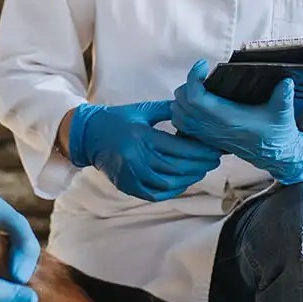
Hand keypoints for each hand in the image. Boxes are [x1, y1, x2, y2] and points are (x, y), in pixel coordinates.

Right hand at [68, 99, 224, 201]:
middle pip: (177, 166)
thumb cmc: (117, 120)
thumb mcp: (142, 110)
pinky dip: (173, 189)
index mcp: (142, 136)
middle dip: (200, 164)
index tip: (214, 148)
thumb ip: (168, 110)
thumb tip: (193, 108)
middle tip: (214, 160)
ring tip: (202, 170)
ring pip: (169, 182)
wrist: (88, 136)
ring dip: (189, 178)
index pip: (179, 147)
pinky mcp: (128, 185)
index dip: (200, 150)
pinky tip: (183, 181)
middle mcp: (136, 157)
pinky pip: (156, 193)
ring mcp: (132, 174)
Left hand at [172, 59, 302, 184]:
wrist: (275, 155)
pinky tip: (195, 103)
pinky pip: (182, 125)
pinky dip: (182, 112)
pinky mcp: (207, 138)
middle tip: (201, 74)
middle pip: (182, 103)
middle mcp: (213, 127)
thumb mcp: (283, 112)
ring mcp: (207, 134)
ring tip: (197, 87)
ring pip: (178, 114)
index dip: (193, 77)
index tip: (203, 65)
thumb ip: (284, 96)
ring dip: (182, 99)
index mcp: (227, 119)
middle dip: (188, 84)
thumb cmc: (277, 133)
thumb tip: (286, 80)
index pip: (195, 98)